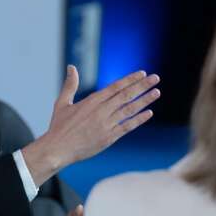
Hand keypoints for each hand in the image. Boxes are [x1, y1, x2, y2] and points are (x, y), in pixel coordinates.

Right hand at [22, 66, 159, 185]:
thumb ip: (70, 85)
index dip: (130, 79)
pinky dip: (138, 119)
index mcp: (91, 101)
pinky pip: (127, 126)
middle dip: (142, 86)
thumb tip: (71, 67)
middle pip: (126, 95)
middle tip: (155, 78)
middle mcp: (101, 111)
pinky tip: (148, 113)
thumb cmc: (59, 126)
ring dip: (144, 100)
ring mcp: (106, 124)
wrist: (58, 149)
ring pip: (129, 109)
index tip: (142, 73)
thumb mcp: (62, 103)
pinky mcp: (108, 138)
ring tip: (156, 92)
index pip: (115, 87)